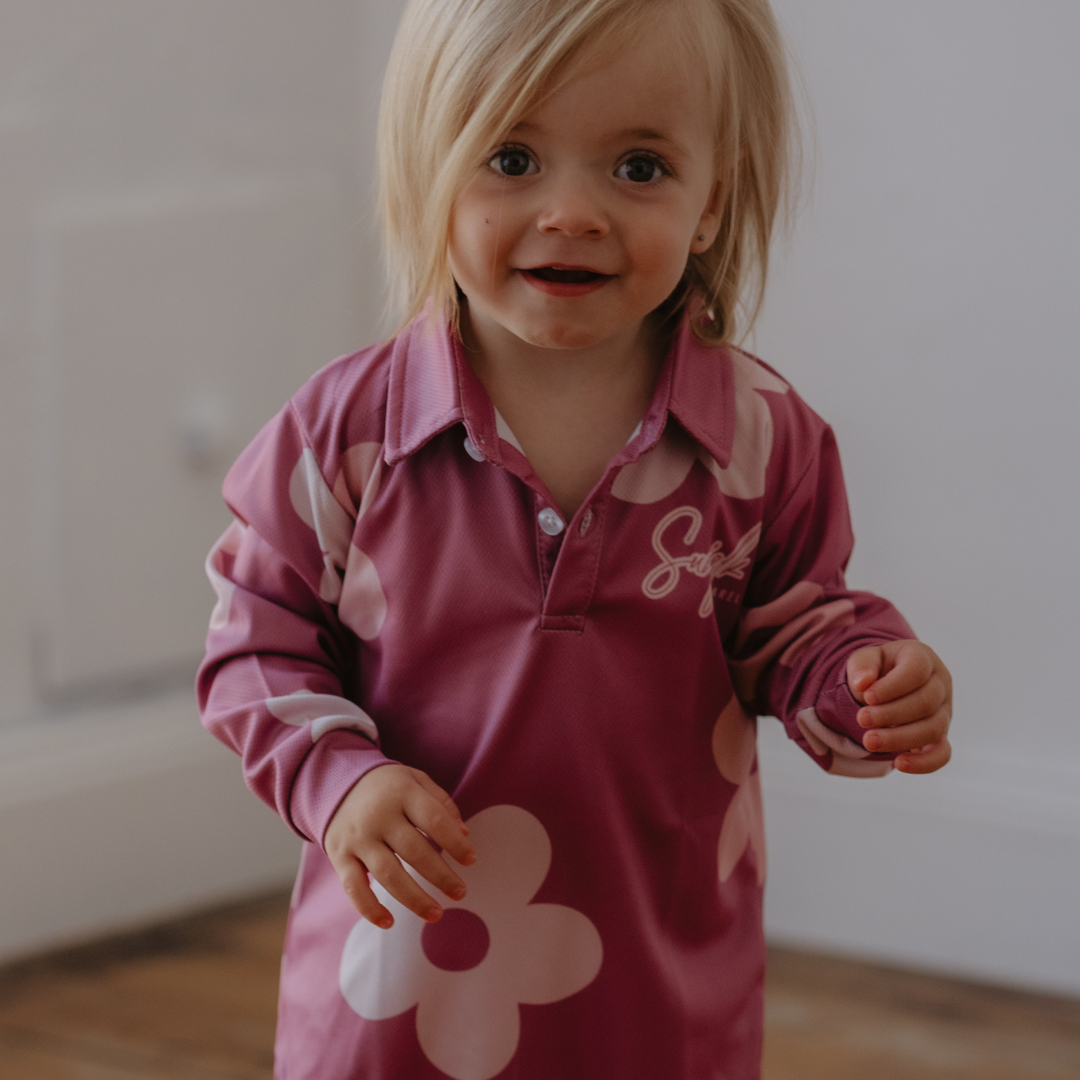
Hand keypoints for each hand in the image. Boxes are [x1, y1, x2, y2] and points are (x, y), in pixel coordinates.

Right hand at [325, 764, 475, 928]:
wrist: (335, 783)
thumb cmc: (387, 787)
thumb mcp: (416, 780)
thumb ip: (441, 803)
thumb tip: (464, 834)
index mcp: (402, 793)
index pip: (434, 819)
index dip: (455, 843)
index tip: (470, 860)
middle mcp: (379, 816)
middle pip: (414, 851)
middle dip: (441, 876)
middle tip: (460, 892)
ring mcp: (358, 838)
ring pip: (388, 874)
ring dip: (414, 898)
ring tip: (436, 913)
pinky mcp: (340, 856)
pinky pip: (353, 887)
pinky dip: (369, 908)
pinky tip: (389, 922)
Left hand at [847, 640, 951, 773]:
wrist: (886, 685)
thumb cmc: (877, 669)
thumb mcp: (866, 658)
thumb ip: (862, 665)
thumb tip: (862, 683)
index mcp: (923, 658)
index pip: (916, 671)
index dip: (892, 686)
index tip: (867, 697)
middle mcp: (940, 684)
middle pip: (925, 703)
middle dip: (891, 714)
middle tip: (861, 719)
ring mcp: (944, 712)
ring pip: (933, 729)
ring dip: (900, 738)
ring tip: (869, 741)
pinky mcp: (941, 736)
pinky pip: (942, 754)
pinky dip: (924, 763)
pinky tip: (898, 764)